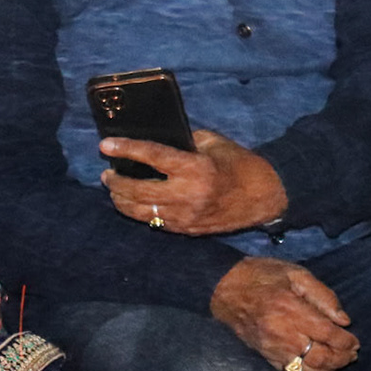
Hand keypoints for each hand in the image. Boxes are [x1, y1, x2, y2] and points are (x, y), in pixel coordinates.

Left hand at [100, 129, 289, 234]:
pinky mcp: (187, 230)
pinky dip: (140, 212)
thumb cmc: (239, 163)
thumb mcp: (214, 143)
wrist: (265, 196)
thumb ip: (184, 140)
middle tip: (107, 173)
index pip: (153, 157)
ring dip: (122, 200)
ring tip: (114, 189)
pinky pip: (155, 223)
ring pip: (142, 212)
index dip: (127, 150)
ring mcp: (187, 217)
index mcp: (196, 169)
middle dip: (116, 182)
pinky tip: (133, 203)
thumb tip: (155, 139)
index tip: (105, 145)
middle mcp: (189, 196)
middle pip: (139, 191)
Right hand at [210, 258, 358, 370]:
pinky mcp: (265, 355)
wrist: (222, 288)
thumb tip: (343, 320)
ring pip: (308, 369)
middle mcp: (282, 332)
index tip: (355, 341)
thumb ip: (322, 295)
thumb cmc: (260, 276)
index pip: (327, 334)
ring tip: (339, 361)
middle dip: (341, 358)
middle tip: (351, 353)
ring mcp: (272, 348)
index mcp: (290, 308)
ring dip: (328, 369)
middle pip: (320, 356)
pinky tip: (318, 367)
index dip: (345, 341)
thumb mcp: (294, 273)